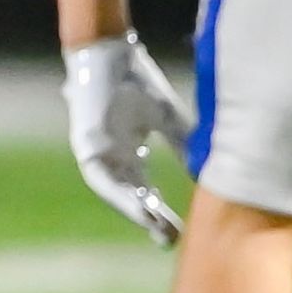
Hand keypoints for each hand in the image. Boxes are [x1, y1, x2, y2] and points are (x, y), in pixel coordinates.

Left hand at [62, 32, 187, 245]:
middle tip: (167, 240)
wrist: (109, 52)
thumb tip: (206, 172)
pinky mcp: (84, 143)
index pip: (146, 190)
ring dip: (133, 209)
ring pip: (115, 190)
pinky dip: (116, 191)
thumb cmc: (136, 79)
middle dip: (149, 218)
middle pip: (132, 195)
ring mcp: (97, 151)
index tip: (176, 232)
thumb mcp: (167, 117)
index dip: (160, 212)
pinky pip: (99, 175)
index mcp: (131, 152)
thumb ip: (183, 143)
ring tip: (154, 227)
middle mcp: (113, 157)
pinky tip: (133, 203)